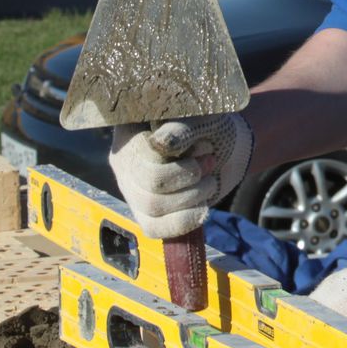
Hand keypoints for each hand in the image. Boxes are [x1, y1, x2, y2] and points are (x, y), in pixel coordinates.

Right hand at [109, 112, 252, 237]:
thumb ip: (182, 128)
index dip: (175, 154)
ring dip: (192, 196)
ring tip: (209, 182)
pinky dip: (184, 220)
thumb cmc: (209, 128)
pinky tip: (201, 208)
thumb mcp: (202, 119)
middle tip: (209, 163)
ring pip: (152, 205)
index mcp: (129, 129)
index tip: (203, 146)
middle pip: (148, 180)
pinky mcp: (143, 213)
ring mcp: (130, 188)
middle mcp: (123, 159)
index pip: (142, 150)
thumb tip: (161, 143)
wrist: (223, 149)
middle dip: (188, 176)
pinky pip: (154, 228)